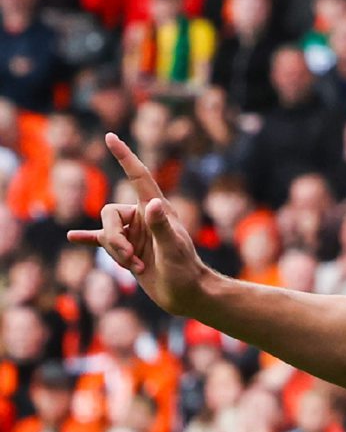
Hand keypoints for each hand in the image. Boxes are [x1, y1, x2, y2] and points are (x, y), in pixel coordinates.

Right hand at [67, 134, 208, 315]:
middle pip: (108, 214)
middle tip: (131, 257)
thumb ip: (161, 226)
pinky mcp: (127, 250)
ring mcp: (134, 234)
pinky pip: (100, 240)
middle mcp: (143, 218)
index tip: (111, 136)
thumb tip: (153, 205)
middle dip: (113, 238)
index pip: (138, 176)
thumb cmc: (185, 271)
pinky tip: (72, 237)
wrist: (186, 294)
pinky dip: (87, 239)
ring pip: (105, 233)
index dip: (125, 156)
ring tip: (136, 267)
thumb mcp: (173, 249)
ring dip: (116, 252)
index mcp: (156, 210)